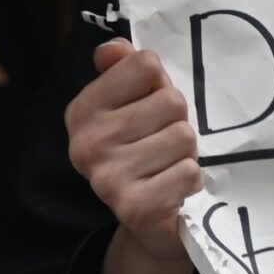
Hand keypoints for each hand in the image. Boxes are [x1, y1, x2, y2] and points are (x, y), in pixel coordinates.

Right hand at [67, 40, 202, 262]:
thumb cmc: (146, 151)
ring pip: (183, 136)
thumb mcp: (132, 105)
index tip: (149, 109)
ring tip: (169, 166)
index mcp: (82, 111)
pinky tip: (174, 189)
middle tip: (163, 144)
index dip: (159, 84)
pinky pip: (189, 172)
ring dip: (186, 153)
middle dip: (177, 121)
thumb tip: (114, 49)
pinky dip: (191, 180)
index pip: (144, 65)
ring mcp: (107, 178)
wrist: (151, 224)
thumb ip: (124, 70)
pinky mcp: (135, 208)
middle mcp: (86, 144)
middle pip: (170, 101)